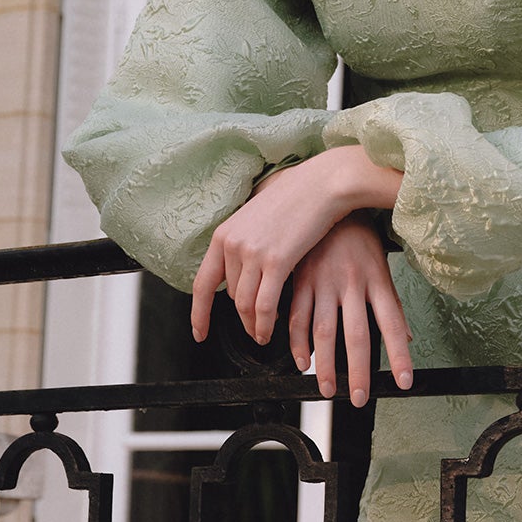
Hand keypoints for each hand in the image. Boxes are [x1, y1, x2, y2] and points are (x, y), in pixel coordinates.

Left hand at [190, 145, 401, 345]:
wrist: (322, 184)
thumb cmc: (296, 200)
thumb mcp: (257, 220)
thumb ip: (244, 244)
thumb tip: (239, 272)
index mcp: (224, 234)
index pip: (203, 283)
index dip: (199, 313)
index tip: (200, 332)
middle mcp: (232, 244)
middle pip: (230, 298)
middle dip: (241, 320)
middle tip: (253, 331)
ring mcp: (253, 253)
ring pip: (245, 306)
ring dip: (254, 326)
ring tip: (263, 336)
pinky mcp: (277, 261)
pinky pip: (265, 306)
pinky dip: (265, 325)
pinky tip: (270, 333)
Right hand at [289, 214, 412, 404]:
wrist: (325, 195)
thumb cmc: (357, 235)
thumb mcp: (381, 265)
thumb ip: (391, 304)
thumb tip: (408, 337)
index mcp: (377, 279)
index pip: (393, 324)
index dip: (399, 355)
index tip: (403, 382)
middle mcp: (352, 283)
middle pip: (358, 336)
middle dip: (358, 372)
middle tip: (359, 398)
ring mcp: (324, 281)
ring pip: (324, 332)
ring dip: (325, 366)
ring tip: (327, 390)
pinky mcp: (301, 279)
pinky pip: (297, 317)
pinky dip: (298, 343)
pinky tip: (302, 361)